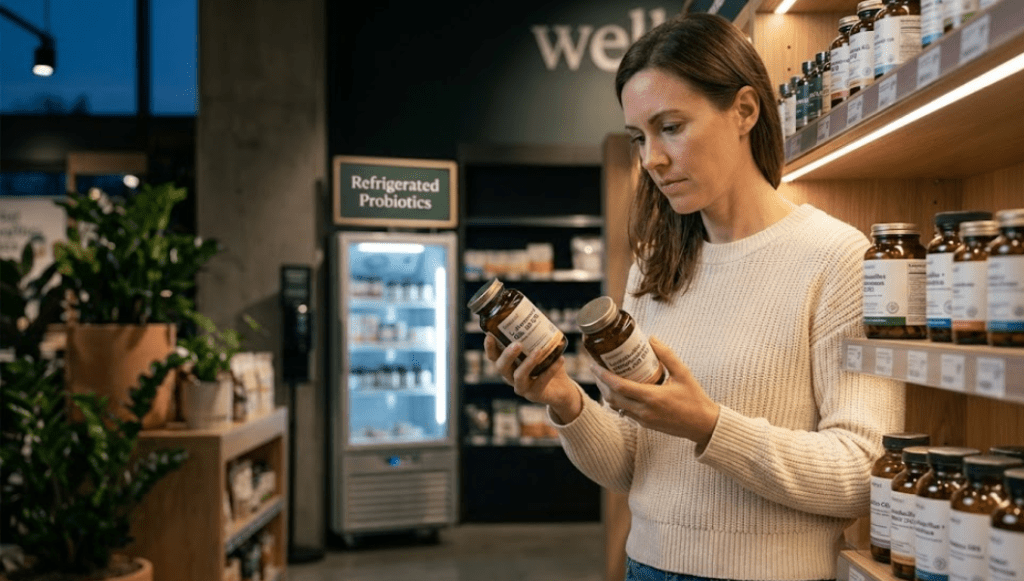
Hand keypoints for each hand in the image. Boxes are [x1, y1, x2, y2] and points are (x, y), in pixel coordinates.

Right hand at [483, 334, 582, 422]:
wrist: (561, 387)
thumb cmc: (547, 364)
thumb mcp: (541, 348)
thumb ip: (537, 335)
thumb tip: (538, 314)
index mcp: (508, 364)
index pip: (493, 357)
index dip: (489, 347)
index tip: (489, 335)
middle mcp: (510, 377)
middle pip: (501, 367)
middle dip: (507, 355)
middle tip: (517, 344)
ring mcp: (522, 387)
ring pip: (519, 376)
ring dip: (528, 363)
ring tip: (538, 351)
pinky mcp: (534, 395)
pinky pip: (541, 382)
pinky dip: (551, 369)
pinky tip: (560, 359)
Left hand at [592, 336, 719, 450]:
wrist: (703, 425)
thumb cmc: (695, 398)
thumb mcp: (683, 373)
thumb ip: (667, 355)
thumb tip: (651, 338)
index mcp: (652, 397)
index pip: (619, 386)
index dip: (603, 376)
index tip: (594, 364)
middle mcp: (644, 411)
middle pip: (612, 397)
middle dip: (601, 383)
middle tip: (597, 368)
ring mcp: (643, 420)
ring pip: (616, 406)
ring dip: (607, 393)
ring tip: (605, 378)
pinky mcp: (645, 425)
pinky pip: (625, 412)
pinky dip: (617, 401)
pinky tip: (620, 390)